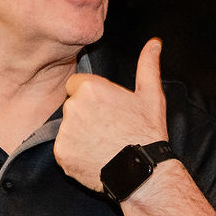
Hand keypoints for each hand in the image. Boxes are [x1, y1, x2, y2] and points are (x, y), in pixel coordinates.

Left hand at [55, 39, 169, 192]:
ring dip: (79, 133)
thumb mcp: (151, 96)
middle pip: (71, 106)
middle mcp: (73, 108)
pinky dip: (75, 153)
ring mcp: (65, 132)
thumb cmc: (147, 132)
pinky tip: (94, 156)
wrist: (142, 173)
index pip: (77, 85)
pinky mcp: (61, 154)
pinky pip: (64, 148)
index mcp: (90, 89)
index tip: (105, 108)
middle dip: (85, 114)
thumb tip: (154, 42)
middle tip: (107, 127)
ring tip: (102, 143)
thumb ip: (148, 65)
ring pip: (66, 127)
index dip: (91, 96)